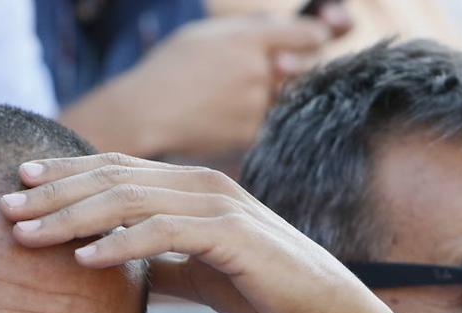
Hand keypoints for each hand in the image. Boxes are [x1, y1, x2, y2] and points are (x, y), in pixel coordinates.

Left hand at [0, 153, 397, 312]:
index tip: (19, 187)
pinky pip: (164, 233)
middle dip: (53, 192)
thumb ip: (160, 261)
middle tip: (5, 207)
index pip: (117, 170)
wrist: (327, 312)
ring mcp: (218, 206)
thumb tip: (113, 264)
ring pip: (129, 199)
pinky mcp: (232, 236)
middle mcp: (202, 185)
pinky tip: (84, 259)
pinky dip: (120, 244)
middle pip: (112, 177)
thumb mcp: (199, 272)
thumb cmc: (265, 291)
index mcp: (192, 188)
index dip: (66, 175)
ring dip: (73, 217)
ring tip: (28, 234)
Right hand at [114, 14, 339, 157]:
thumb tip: (295, 29)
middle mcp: (257, 71)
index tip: (310, 44)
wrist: (145, 113)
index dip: (316, 39)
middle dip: (295, 70)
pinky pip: (271, 123)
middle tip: (266, 74)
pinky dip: (259, 119)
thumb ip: (254, 30)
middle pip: (307, 69)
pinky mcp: (250, 134)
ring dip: (274, 96)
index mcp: (248, 39)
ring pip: (288, 99)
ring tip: (232, 97)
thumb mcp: (209, 33)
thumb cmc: (172, 68)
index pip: (312, 36)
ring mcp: (255, 106)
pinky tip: (228, 115)